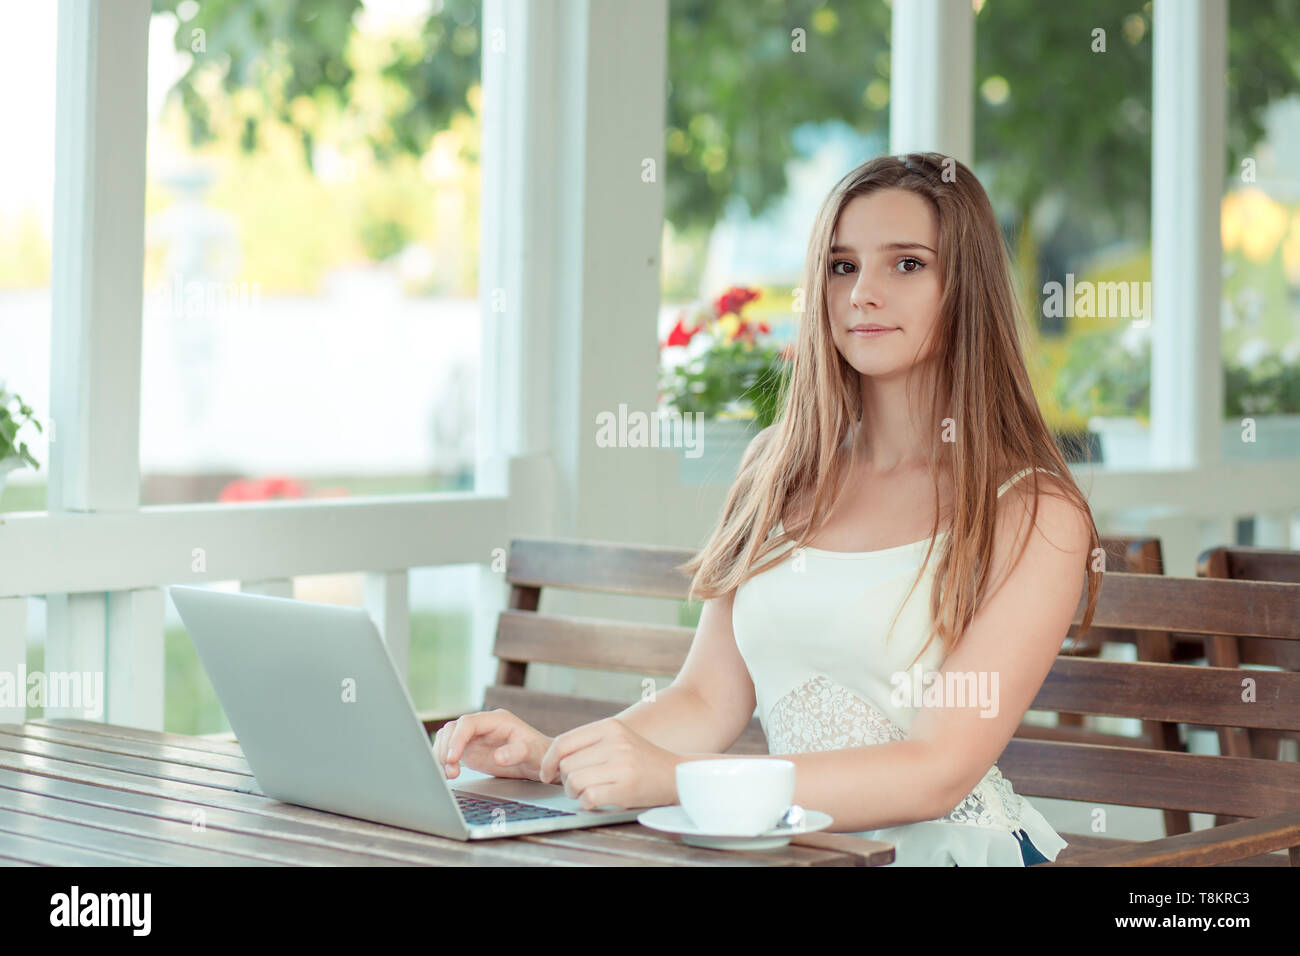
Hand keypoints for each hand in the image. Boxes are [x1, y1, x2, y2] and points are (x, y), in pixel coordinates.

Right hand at [432, 709, 552, 781]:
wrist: (538, 761)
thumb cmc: (538, 754)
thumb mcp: (533, 753)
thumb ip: (517, 753)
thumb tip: (497, 757)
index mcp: (497, 720)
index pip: (468, 723)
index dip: (457, 739)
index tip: (453, 758)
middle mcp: (483, 725)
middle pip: (453, 729)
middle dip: (446, 749)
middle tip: (450, 771)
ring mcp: (474, 736)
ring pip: (447, 737)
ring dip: (442, 755)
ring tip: (450, 775)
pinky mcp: (470, 748)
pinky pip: (449, 749)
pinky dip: (444, 760)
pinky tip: (448, 773)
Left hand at [537, 718, 680, 810]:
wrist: (676, 774)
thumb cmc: (641, 760)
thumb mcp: (618, 739)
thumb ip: (589, 743)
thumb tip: (552, 759)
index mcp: (610, 726)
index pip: (563, 742)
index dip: (548, 761)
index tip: (546, 773)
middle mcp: (615, 742)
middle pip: (567, 765)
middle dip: (566, 780)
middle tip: (578, 785)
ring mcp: (621, 764)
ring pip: (574, 781)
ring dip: (575, 792)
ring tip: (588, 792)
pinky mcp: (625, 787)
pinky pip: (588, 797)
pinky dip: (587, 802)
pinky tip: (597, 800)